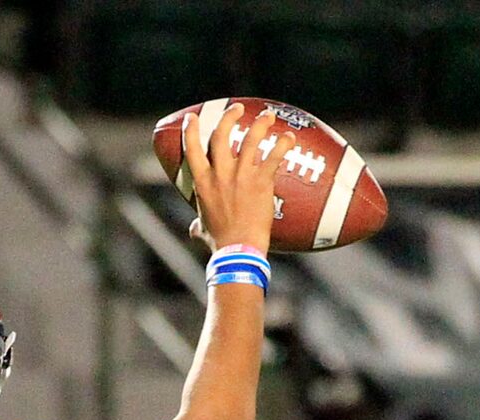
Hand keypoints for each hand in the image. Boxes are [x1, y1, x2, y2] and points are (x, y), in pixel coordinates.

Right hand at [181, 102, 288, 255]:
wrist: (238, 250)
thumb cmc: (219, 242)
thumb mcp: (201, 230)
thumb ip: (197, 223)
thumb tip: (194, 228)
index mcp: (203, 183)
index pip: (192, 149)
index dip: (190, 131)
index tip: (192, 118)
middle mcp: (220, 174)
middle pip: (221, 134)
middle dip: (229, 117)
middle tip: (236, 109)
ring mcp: (241, 175)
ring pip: (250, 138)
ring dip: (260, 124)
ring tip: (268, 116)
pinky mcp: (261, 181)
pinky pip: (274, 155)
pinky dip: (283, 144)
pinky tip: (289, 138)